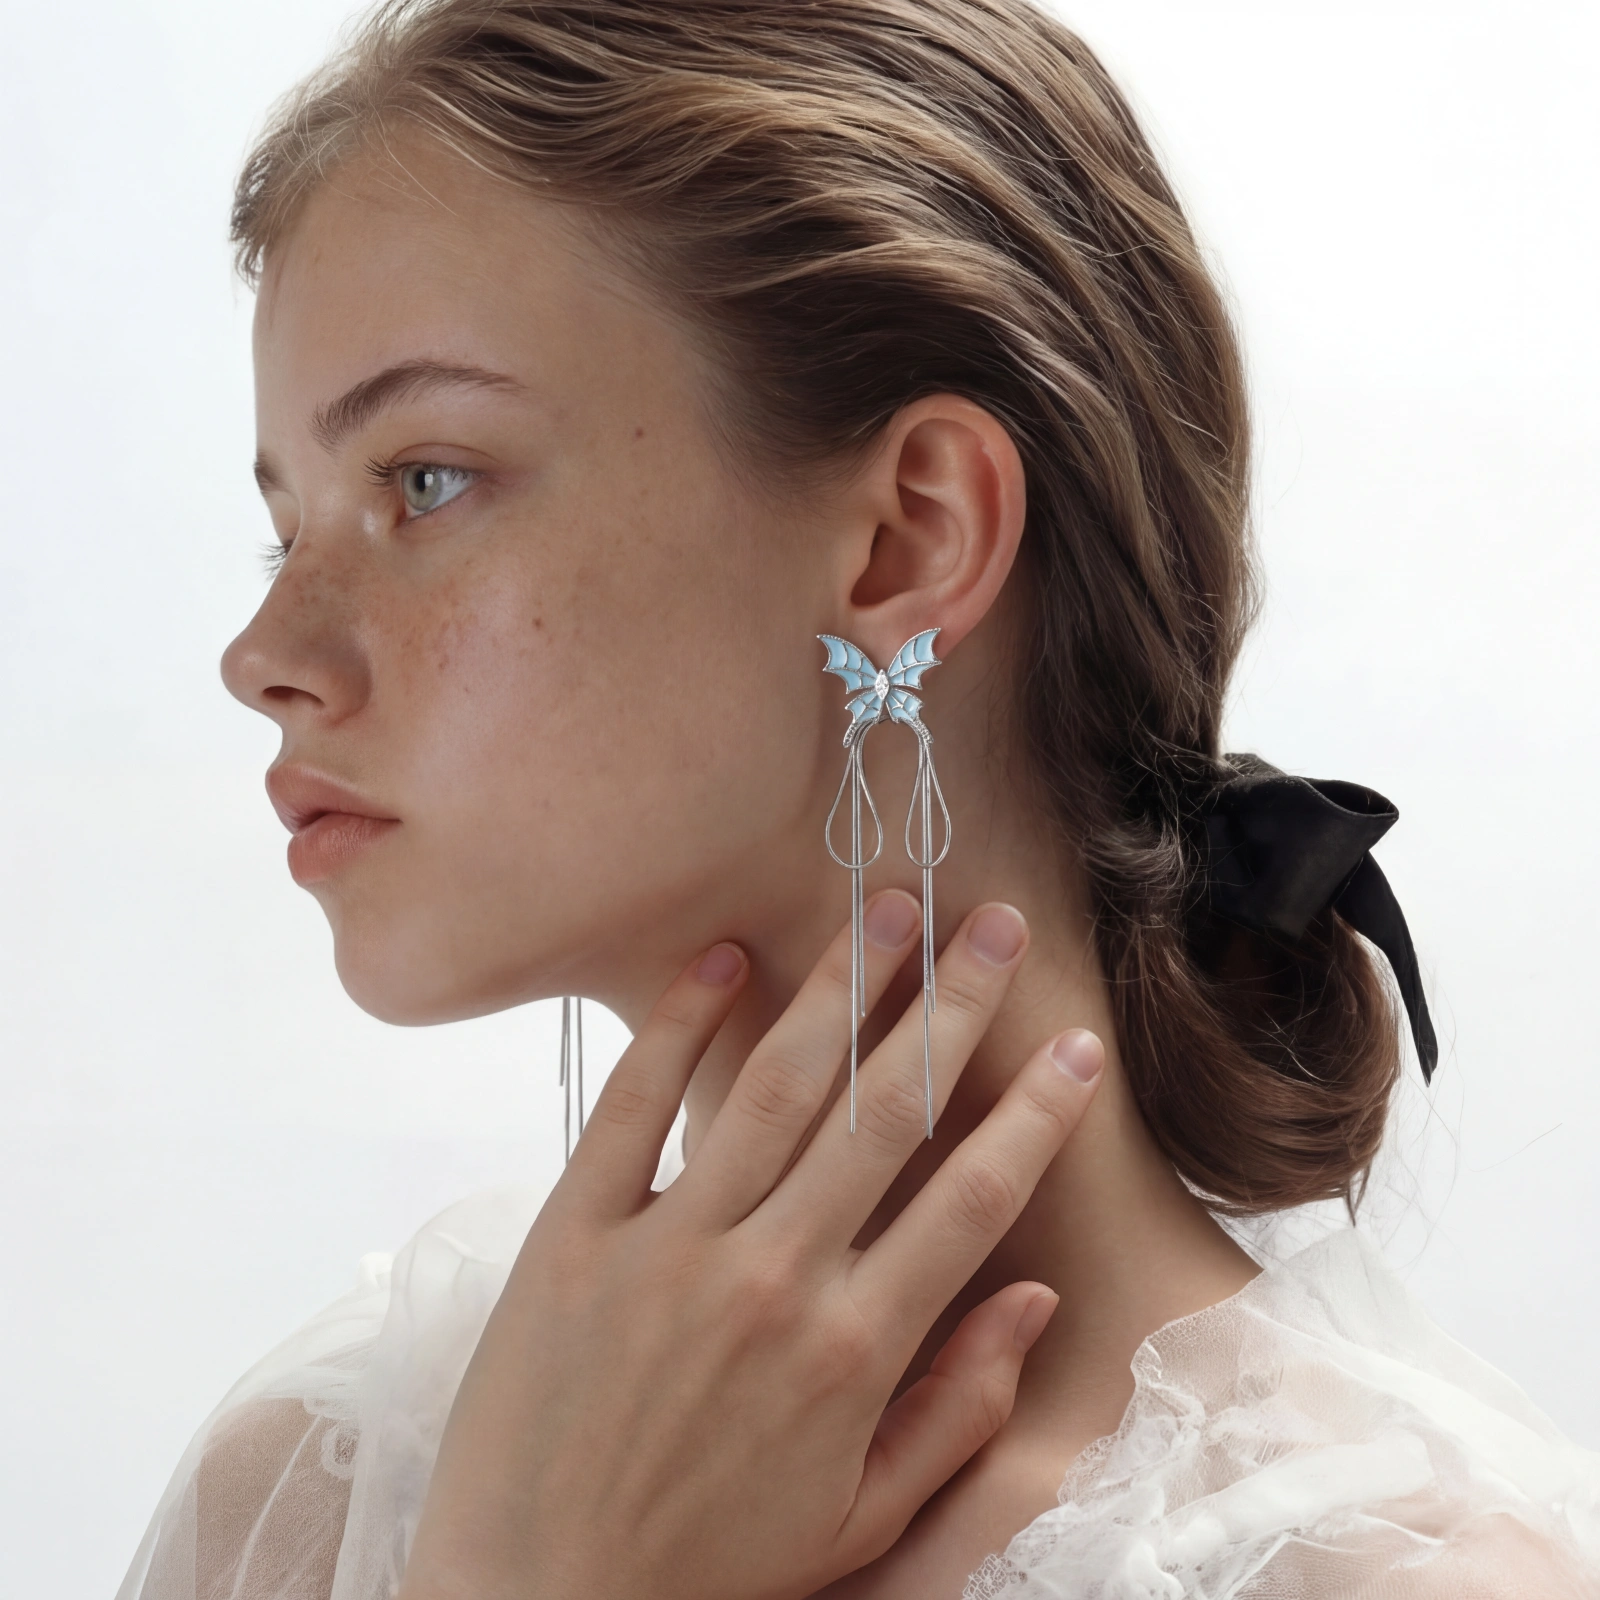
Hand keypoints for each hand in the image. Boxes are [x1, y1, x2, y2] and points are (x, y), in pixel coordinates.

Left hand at [398, 892, 1103, 1599]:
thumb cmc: (709, 1571)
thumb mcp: (859, 1522)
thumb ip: (957, 1409)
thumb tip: (1036, 1299)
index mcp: (851, 1351)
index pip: (970, 1199)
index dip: (1034, 1115)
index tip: (1077, 1046)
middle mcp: (771, 1278)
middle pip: (884, 1112)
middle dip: (953, 1007)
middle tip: (998, 925)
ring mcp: (667, 1248)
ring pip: (775, 1086)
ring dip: (842, 986)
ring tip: (891, 907)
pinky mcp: (573, 1234)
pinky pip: (632, 1106)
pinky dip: (676, 1024)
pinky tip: (721, 957)